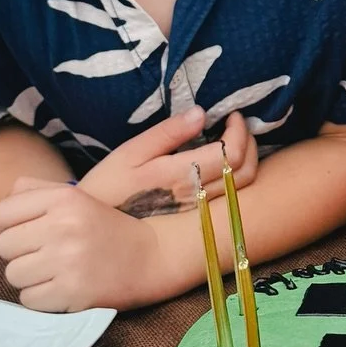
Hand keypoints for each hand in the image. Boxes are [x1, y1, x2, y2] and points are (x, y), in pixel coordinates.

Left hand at [0, 179, 153, 311]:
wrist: (151, 257)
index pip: (1, 214)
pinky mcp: (73, 292)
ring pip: (13, 275)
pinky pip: (29, 299)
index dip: (8, 227)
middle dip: (19, 254)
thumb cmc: (105, 228)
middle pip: (4, 247)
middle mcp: (64, 226)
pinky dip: (41, 298)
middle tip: (43, 256)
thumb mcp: (75, 197)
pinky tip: (61, 289)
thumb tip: (0, 209)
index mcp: (63, 198)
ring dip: (29, 278)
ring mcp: (68, 261)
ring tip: (53, 273)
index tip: (28, 234)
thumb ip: (35, 192)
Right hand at [76, 108, 257, 216]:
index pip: (230, 153)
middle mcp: (196, 197)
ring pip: (240, 188)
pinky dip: (237, 176)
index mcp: (181, 176)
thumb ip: (167, 133)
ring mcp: (197, 210)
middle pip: (244, 172)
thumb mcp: (130, 154)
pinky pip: (229, 197)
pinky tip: (224, 162)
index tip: (232, 115)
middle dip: (250, 142)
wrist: (95, 232)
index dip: (239, 130)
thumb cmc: (108, 186)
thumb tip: (200, 113)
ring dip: (248, 160)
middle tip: (239, 125)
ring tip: (236, 141)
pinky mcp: (194, 217)